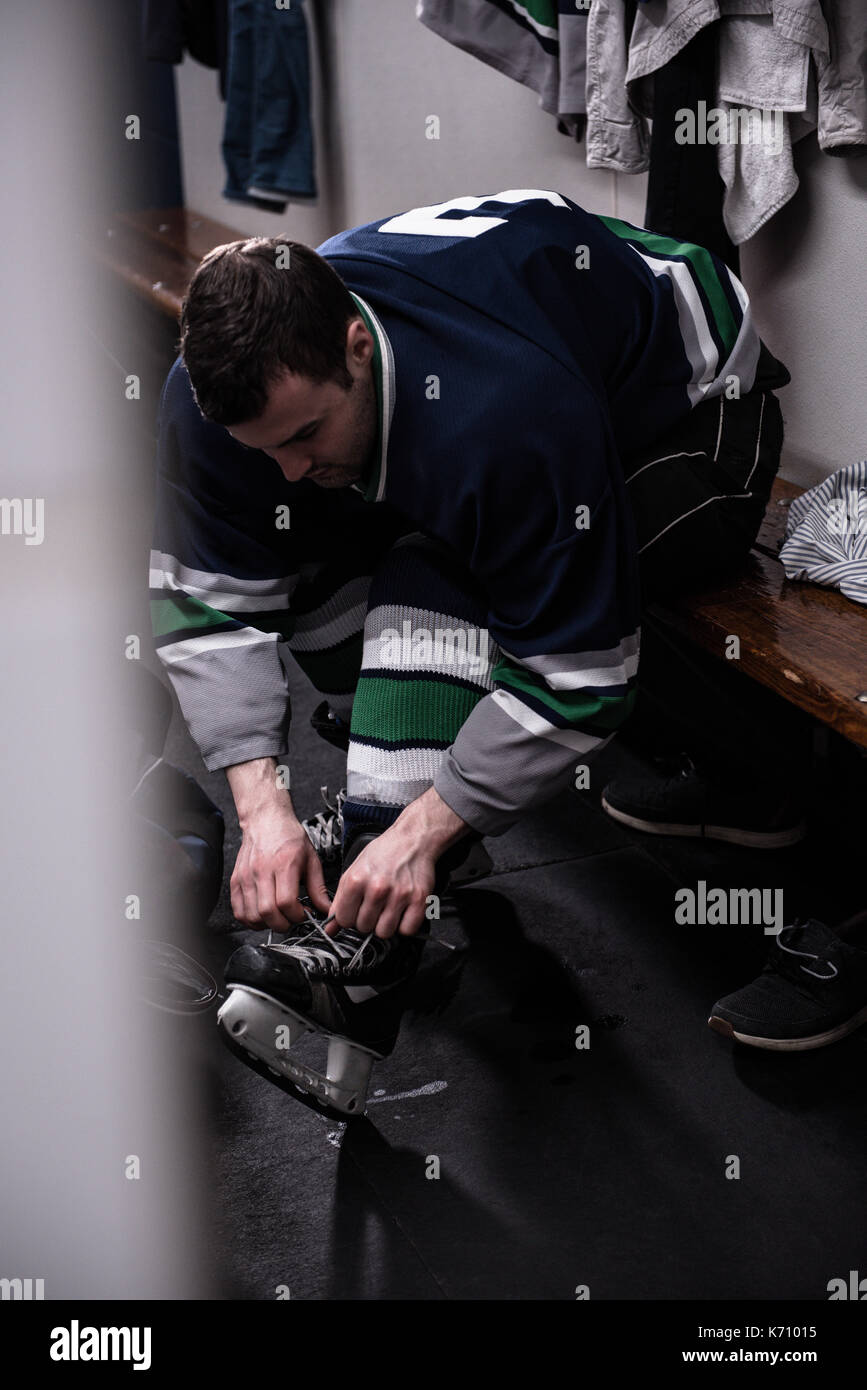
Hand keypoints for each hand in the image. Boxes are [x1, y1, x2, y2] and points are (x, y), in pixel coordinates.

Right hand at [230, 802, 330, 929]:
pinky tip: (262, 915)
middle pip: (267, 912)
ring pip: (251, 915)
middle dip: (283, 924)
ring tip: (278, 917)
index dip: (297, 915)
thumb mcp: (311, 859)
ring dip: (266, 924)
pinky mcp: (236, 880)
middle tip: (291, 919)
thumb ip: (319, 888)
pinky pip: (238, 910)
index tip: (304, 914)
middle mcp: (261, 871)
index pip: (286, 902)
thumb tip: (326, 909)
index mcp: (283, 864)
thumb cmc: (288, 836)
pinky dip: (250, 920)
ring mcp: (246, 877)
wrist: (266, 820)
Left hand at [326, 787, 469, 938]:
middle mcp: (377, 888)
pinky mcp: (418, 899)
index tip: (355, 911)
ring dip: (385, 925)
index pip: (344, 919)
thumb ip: (341, 900)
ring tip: (388, 909)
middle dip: (367, 920)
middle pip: (364, 928)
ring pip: (384, 933)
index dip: (349, 917)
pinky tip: (402, 912)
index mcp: (357, 880)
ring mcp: (399, 895)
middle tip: (374, 907)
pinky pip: (407, 930)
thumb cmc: (385, 852)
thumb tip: (331, 928)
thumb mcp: (355, 870)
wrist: (413, 839)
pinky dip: (405, 925)